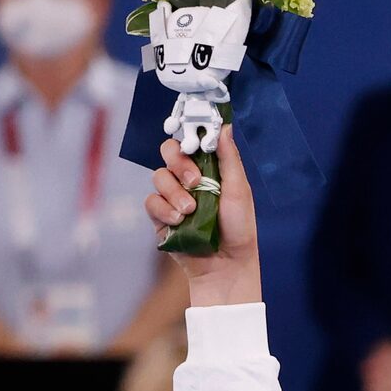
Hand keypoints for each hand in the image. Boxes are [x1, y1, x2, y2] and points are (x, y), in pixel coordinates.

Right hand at [149, 128, 258, 305]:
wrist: (226, 265)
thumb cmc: (238, 228)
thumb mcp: (238, 190)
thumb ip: (229, 158)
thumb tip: (225, 126)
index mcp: (207, 168)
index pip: (189, 142)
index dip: (186, 136)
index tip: (192, 140)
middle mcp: (187, 179)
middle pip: (168, 152)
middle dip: (178, 162)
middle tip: (194, 181)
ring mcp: (172, 197)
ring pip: (158, 177)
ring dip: (174, 192)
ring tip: (190, 211)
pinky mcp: (160, 217)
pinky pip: (151, 202)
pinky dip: (164, 210)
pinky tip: (179, 221)